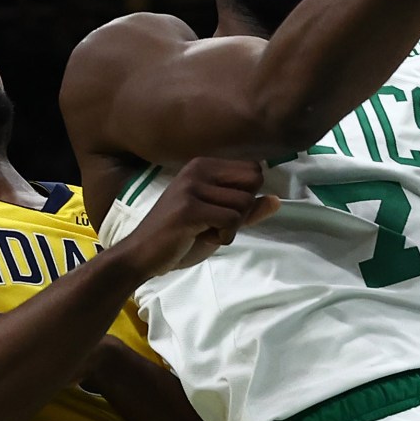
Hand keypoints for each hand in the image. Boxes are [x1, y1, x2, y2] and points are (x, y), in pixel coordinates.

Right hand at [116, 158, 278, 276]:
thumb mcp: (219, 221)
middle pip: (252, 183)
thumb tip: (277, 200)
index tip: (225, 211)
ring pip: (243, 204)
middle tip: (217, 224)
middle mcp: (198, 169)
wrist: (142, 255)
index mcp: (203, 165)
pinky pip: (231, 220)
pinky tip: (202, 237)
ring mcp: (192, 187)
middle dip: (243, 211)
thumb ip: (247, 210)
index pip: (253, 169)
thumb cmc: (180, 237)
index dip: (248, 196)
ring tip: (206, 231)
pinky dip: (224, 235)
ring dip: (232, 227)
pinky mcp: (189, 208)